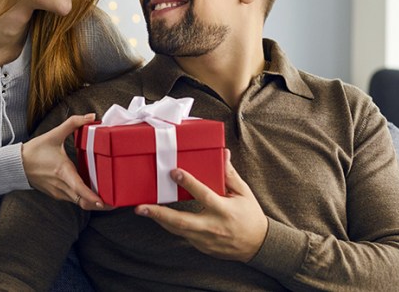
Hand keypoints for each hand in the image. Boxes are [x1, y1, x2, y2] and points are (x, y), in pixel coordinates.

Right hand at [21, 113, 105, 210]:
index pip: (79, 189)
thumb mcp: (54, 134)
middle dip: (99, 204)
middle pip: (83, 202)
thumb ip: (73, 123)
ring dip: (92, 202)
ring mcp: (58, 192)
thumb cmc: (34, 151)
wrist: (16, 164)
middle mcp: (61, 186)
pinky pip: (73, 199)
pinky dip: (83, 198)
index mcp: (62, 172)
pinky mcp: (56, 194)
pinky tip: (93, 192)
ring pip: (79, 202)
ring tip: (109, 198)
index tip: (104, 202)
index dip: (92, 197)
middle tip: (115, 202)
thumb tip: (92, 116)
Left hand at [134, 149, 268, 261]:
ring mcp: (206, 240)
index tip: (174, 172)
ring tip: (142, 210)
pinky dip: (170, 225)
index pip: (204, 195)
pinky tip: (159, 216)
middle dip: (160, 214)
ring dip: (159, 219)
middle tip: (141, 207)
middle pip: (182, 221)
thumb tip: (222, 153)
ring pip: (178, 230)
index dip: (189, 183)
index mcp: (225, 210)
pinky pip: (182, 235)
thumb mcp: (243, 192)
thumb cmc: (250, 215)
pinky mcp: (201, 246)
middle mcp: (213, 226)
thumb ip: (229, 174)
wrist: (257, 245)